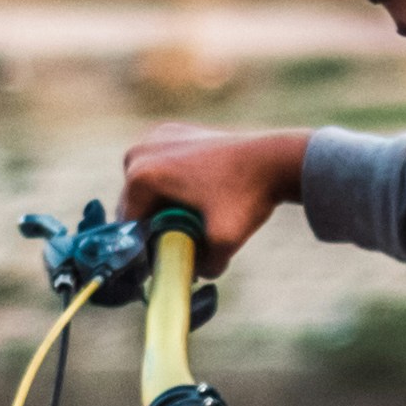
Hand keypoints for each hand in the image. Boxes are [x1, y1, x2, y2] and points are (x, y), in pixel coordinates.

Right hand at [117, 126, 309, 262]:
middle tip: (183, 239)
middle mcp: (140, 151)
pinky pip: (160, 167)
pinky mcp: (171, 131)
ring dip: (161, 204)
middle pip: (135, 204)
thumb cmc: (248, 195)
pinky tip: (197, 195)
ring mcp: (155, 136)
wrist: (275, 158)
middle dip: (153, 224)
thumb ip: (204, 266)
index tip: (171, 256)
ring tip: (192, 217)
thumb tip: (193, 274)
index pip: (130, 225)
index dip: (147, 247)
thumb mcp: (225, 241)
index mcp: (142, 176)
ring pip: (146, 186)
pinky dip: (172, 183)